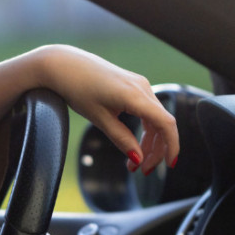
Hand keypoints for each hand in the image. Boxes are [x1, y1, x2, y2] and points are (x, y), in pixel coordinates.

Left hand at [0, 45, 179, 174]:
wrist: (63, 64)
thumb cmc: (77, 88)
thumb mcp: (98, 118)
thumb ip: (121, 139)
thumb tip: (138, 158)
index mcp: (135, 95)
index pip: (166, 124)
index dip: (172, 146)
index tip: (169, 165)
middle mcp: (142, 87)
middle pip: (162, 123)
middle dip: (156, 150)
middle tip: (142, 170)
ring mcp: (138, 84)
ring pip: (155, 118)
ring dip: (149, 141)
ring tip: (135, 161)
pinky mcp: (132, 84)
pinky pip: (147, 109)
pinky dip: (144, 127)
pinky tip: (135, 142)